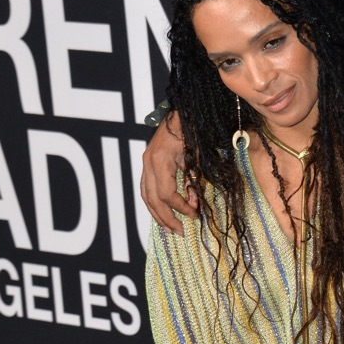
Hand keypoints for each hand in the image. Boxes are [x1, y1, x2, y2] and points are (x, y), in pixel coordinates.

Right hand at [140, 112, 197, 233]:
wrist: (183, 111)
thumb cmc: (194, 130)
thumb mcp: (198, 156)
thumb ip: (195, 180)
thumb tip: (194, 202)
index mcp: (160, 160)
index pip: (167, 194)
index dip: (181, 207)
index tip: (195, 215)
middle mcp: (148, 162)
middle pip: (152, 199)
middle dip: (166, 217)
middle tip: (179, 232)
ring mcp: (145, 162)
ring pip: (146, 195)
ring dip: (157, 214)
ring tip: (169, 227)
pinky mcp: (147, 163)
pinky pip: (147, 188)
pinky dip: (154, 202)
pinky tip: (163, 212)